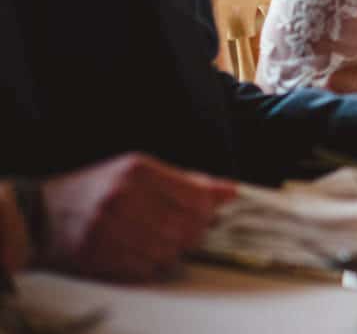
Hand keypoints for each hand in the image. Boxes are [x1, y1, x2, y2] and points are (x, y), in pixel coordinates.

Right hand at [39, 154, 235, 281]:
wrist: (42, 215)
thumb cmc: (99, 190)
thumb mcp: (140, 172)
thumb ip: (187, 182)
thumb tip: (230, 192)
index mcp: (138, 171)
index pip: (196, 198)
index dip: (208, 211)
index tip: (206, 214)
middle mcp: (123, 197)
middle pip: (186, 227)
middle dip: (193, 233)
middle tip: (184, 230)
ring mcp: (108, 228)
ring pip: (168, 251)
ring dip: (172, 250)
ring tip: (160, 240)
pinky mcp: (97, 254)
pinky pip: (145, 268)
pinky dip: (152, 264)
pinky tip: (141, 251)